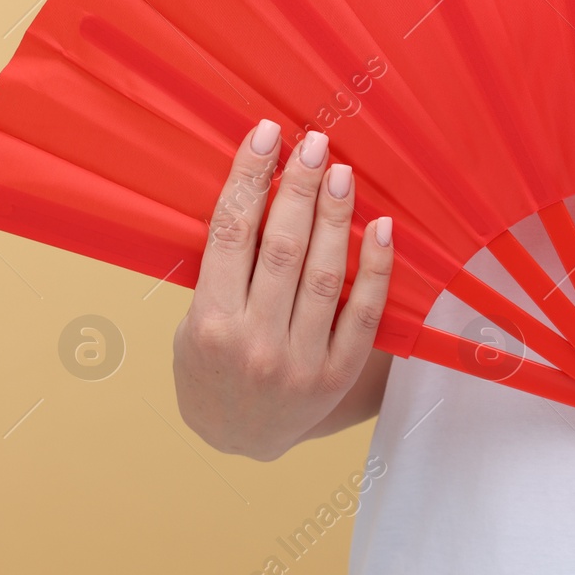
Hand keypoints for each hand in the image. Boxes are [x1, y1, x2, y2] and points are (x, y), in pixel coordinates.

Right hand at [173, 119, 394, 460]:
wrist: (237, 439)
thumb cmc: (211, 366)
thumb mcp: (194, 322)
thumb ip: (222, 270)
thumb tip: (260, 192)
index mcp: (209, 323)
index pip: (230, 234)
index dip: (249, 179)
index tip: (267, 135)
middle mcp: (254, 342)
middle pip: (281, 248)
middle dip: (298, 188)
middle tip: (313, 143)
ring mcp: (299, 361)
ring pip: (323, 274)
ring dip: (335, 217)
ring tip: (341, 173)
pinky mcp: (336, 375)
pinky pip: (363, 313)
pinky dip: (374, 268)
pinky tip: (381, 228)